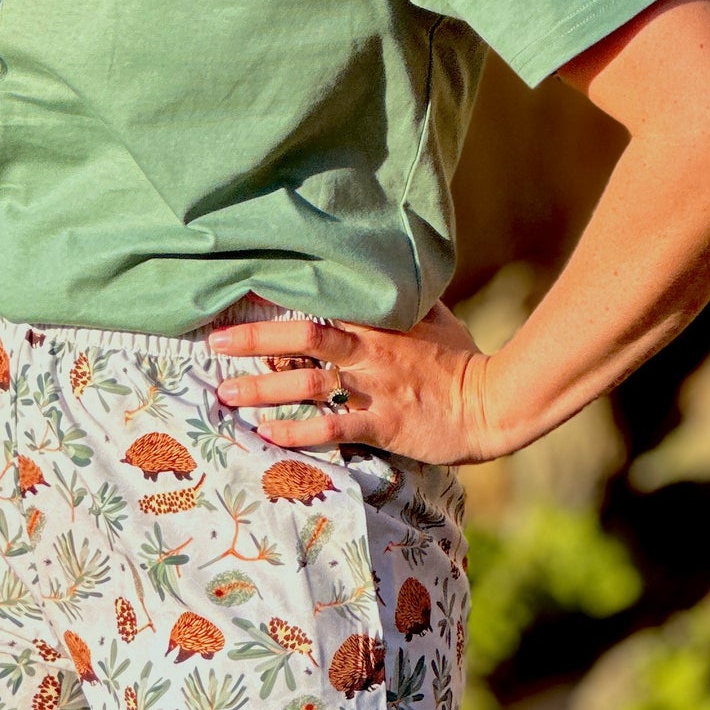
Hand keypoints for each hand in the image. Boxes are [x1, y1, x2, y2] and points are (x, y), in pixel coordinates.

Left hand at [208, 300, 514, 466]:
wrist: (494, 404)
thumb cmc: (462, 361)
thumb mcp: (435, 318)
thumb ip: (403, 301)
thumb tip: (386, 276)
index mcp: (380, 324)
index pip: (322, 304)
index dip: (280, 300)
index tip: (241, 294)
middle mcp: (371, 352)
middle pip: (304, 339)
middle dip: (255, 339)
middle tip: (215, 341)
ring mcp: (377, 389)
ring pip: (310, 385)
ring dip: (264, 389)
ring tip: (225, 392)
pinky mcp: (385, 424)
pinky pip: (334, 427)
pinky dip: (298, 431)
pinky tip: (267, 434)